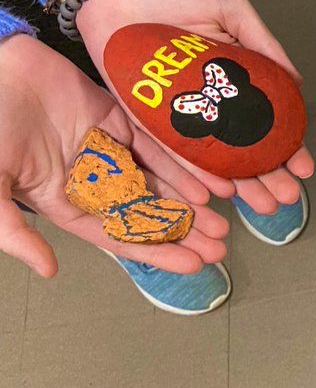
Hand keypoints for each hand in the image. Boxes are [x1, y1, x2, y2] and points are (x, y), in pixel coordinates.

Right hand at [0, 35, 227, 277]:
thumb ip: (12, 231)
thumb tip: (49, 269)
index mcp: (63, 200)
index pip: (118, 235)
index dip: (155, 251)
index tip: (192, 265)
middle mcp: (91, 178)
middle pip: (146, 211)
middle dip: (182, 230)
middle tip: (220, 246)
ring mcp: (106, 147)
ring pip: (157, 180)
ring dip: (189, 201)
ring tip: (222, 220)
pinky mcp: (117, 117)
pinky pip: (156, 144)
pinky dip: (181, 163)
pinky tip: (208, 181)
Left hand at [75, 0, 313, 213]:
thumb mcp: (232, 13)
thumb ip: (264, 45)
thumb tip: (298, 82)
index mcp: (232, 78)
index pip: (264, 120)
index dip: (286, 144)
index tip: (304, 165)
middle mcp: (207, 103)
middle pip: (242, 148)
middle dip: (267, 176)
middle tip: (286, 197)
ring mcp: (177, 114)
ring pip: (212, 158)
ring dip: (238, 184)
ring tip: (261, 205)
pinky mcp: (143, 119)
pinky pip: (170, 152)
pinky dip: (193, 173)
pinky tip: (217, 191)